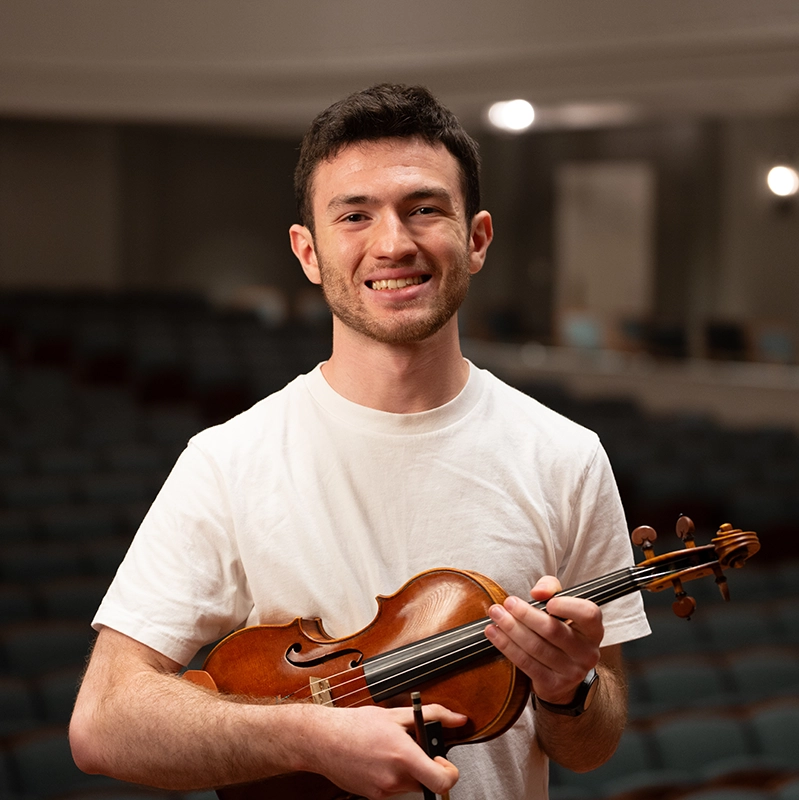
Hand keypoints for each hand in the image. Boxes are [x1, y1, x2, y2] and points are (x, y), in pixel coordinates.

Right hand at [307, 703, 464, 798]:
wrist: (323, 740)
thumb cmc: (356, 725)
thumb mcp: (397, 713)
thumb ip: (433, 715)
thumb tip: (457, 719)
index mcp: (404, 756)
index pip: (442, 782)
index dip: (450, 773)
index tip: (443, 761)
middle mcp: (395, 778)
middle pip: (426, 782)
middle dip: (425, 766)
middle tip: (414, 749)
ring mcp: (383, 791)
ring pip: (409, 785)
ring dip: (407, 770)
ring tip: (391, 750)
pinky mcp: (373, 796)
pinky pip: (393, 788)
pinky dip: (392, 775)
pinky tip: (379, 759)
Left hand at [484, 576, 603, 705]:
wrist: (563, 674)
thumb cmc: (560, 630)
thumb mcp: (561, 606)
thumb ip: (551, 588)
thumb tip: (537, 592)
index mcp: (593, 630)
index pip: (588, 614)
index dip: (568, 606)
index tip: (547, 601)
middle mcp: (587, 652)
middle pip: (553, 630)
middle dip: (526, 615)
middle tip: (507, 602)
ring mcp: (571, 672)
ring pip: (536, 647)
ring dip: (511, 628)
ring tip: (496, 614)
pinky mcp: (552, 684)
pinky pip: (525, 663)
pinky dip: (506, 646)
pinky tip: (494, 633)